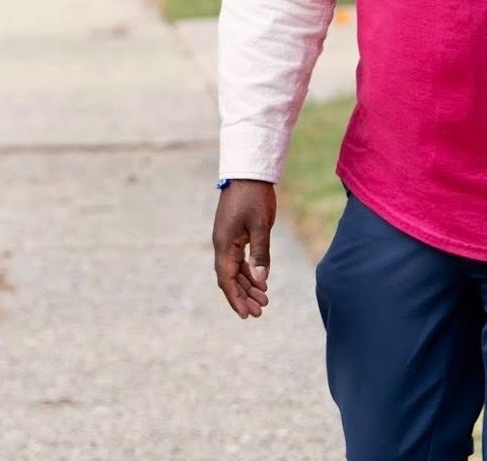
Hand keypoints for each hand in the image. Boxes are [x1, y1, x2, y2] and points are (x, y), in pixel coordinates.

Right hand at [212, 179, 275, 318]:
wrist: (248, 172)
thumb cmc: (254, 197)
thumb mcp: (261, 226)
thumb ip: (260, 254)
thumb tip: (261, 280)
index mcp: (224, 244)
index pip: (226, 279)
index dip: (236, 298)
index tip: (247, 314)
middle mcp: (222, 244)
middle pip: (230, 277)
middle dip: (244, 295)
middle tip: (260, 311)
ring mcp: (227, 238)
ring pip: (235, 269)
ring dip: (247, 285)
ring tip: (264, 299)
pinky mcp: (235, 233)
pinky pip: (239, 259)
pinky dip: (249, 271)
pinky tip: (261, 281)